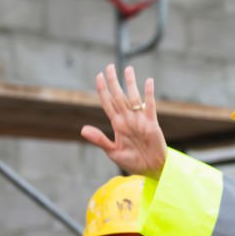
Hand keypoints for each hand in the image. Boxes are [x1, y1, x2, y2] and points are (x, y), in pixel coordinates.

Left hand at [82, 64, 167, 178]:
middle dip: (113, 81)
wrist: (151, 169)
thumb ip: (99, 139)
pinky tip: (148, 82)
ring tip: (128, 69)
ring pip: (133, 97)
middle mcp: (128, 119)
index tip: (98, 76)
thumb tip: (82, 129)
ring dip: (130, 83)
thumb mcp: (113, 152)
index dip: (102, 90)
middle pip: (118, 96)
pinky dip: (149, 94)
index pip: (107, 103)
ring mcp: (140, 120)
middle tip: (109, 66)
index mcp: (117, 124)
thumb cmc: (132, 162)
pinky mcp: (152, 123)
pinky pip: (150, 106)